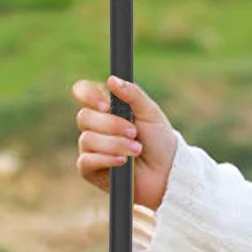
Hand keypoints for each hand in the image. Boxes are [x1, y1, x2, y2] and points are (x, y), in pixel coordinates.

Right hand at [73, 74, 177, 209]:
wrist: (167, 172)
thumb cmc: (159, 141)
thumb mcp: (151, 113)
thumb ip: (133, 95)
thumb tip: (112, 79)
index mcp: (106, 107)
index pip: (83, 92)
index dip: (88, 95)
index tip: (106, 105)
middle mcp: (94, 126)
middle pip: (84, 116)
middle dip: (111, 125)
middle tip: (134, 132)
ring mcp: (90, 148)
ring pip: (87, 139)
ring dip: (115, 144)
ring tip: (136, 150)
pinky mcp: (89, 169)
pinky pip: (86, 160)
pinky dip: (106, 159)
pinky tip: (122, 162)